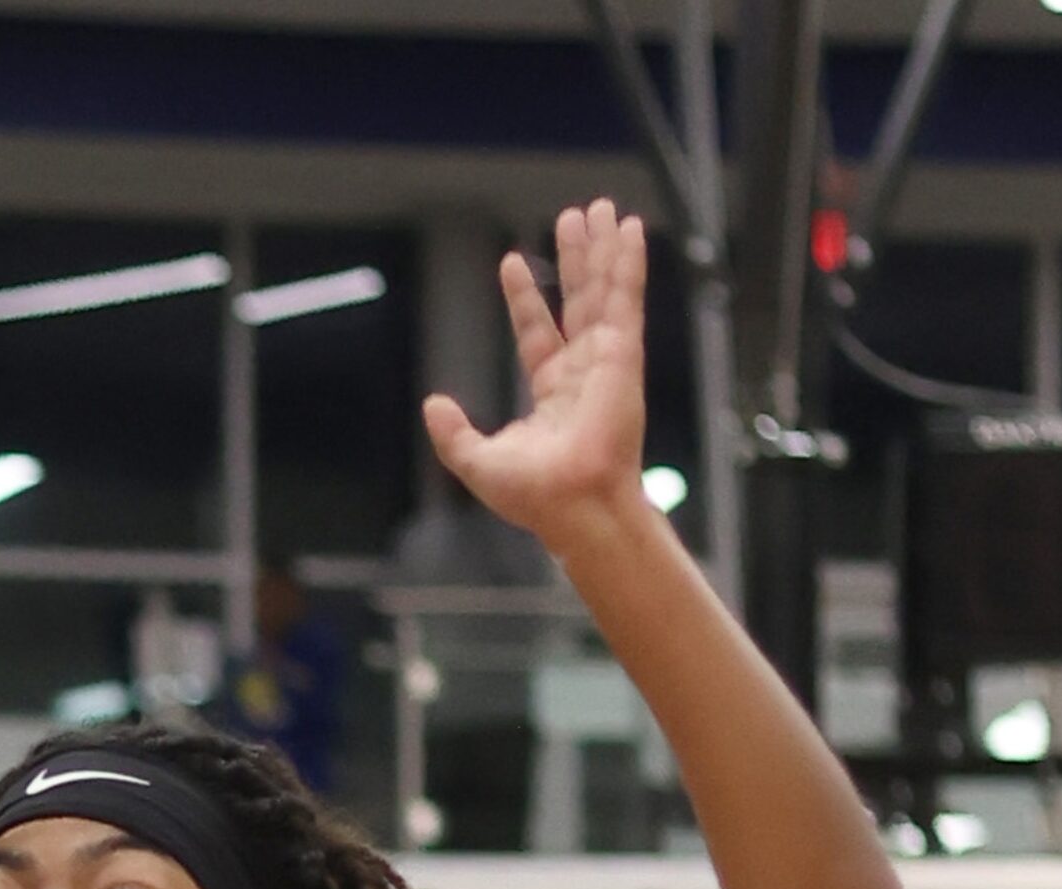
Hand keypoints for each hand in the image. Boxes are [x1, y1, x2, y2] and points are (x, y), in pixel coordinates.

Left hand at [423, 198, 651, 555]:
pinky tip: (628, 230)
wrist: (572, 505)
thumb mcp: (477, 461)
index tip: (512, 260)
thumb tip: (433, 403)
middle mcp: (582, 371)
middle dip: (575, 259)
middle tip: (576, 217)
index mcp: (553, 394)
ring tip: (600, 209)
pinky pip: (625, 299)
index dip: (525, 297)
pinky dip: (628, 263)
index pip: (537, 332)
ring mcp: (606, 360)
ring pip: (602, 291)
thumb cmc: (534, 496)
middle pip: (577, 301)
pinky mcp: (623, 355)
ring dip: (601, 249)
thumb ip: (454, 433)